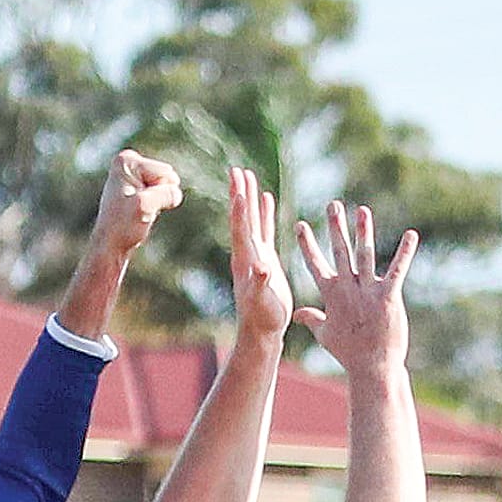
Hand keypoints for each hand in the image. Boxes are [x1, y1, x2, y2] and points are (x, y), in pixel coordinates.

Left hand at [93, 148, 182, 257]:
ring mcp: (134, 174)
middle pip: (167, 177)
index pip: (165, 173)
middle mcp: (128, 161)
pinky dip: (157, 205)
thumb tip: (176, 193)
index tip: (137, 204)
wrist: (111, 245)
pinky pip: (163, 194)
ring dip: (158, 202)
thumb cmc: (123, 226)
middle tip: (139, 209)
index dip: (157, 193)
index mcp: (125, 160)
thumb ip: (164, 194)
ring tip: (139, 211)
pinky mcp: (138, 186)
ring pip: (167, 187)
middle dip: (159, 196)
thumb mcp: (145, 207)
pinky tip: (141, 212)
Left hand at [229, 164, 291, 346]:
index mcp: (246, 261)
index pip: (242, 229)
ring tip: (247, 175)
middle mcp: (247, 254)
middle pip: (242, 217)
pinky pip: (264, 229)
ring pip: (252, 219)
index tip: (240, 187)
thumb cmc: (263, 319)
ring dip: (249, 197)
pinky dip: (263, 212)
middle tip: (236, 170)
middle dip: (239, 194)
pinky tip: (265, 197)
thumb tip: (263, 268)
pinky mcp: (265, 258)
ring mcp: (255, 254)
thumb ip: (262, 284)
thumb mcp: (263, 302)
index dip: (241, 209)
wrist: (262, 331)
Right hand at [295, 201, 417, 375]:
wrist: (372, 367)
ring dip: (363, 232)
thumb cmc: (349, 352)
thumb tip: (297, 314)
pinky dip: (404, 252)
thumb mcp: (325, 335)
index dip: (308, 245)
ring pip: (364, 255)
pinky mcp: (388, 298)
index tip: (301, 225)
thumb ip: (311, 319)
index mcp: (331, 296)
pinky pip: (397, 270)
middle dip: (335, 228)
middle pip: (339, 252)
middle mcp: (347, 290)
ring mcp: (367, 293)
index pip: (316, 265)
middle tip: (332, 205)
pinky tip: (411, 235)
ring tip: (362, 210)